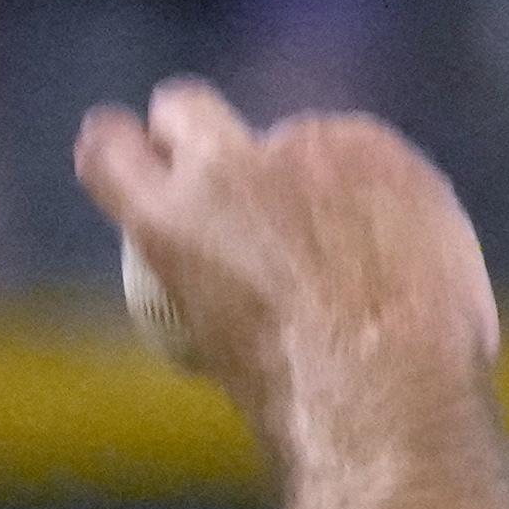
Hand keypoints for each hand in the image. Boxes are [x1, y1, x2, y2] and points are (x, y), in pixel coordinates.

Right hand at [72, 78, 498, 433]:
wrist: (388, 388)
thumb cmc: (300, 402)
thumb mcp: (222, 349)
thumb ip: (222, 284)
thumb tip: (248, 273)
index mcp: (168, 222)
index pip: (111, 149)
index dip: (120, 146)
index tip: (137, 154)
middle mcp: (225, 167)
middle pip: (186, 106)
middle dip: (189, 122)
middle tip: (222, 168)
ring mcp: (306, 148)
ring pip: (297, 140)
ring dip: (309, 171)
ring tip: (348, 243)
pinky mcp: (379, 147)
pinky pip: (370, 159)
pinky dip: (377, 190)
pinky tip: (397, 245)